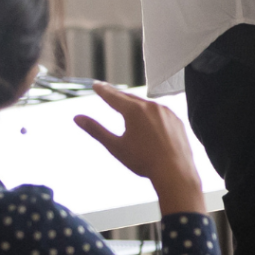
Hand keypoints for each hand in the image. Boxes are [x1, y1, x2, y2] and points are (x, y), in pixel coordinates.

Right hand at [74, 82, 205, 214]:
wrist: (174, 170)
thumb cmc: (142, 160)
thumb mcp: (115, 146)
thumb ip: (96, 130)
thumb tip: (77, 118)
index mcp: (135, 111)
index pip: (114, 97)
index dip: (104, 91)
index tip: (96, 84)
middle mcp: (152, 106)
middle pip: (130, 99)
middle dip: (118, 96)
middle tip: (108, 91)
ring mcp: (166, 111)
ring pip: (147, 106)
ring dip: (136, 106)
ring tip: (127, 106)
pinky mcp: (176, 119)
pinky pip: (161, 114)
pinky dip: (151, 115)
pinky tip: (149, 122)